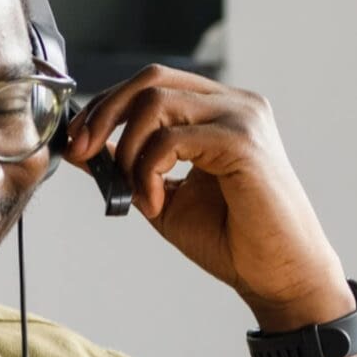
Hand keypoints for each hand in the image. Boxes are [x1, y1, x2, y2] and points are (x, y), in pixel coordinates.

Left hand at [63, 65, 351, 329]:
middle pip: (151, 79)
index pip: (152, 83)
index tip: (78, 143)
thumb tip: (80, 147)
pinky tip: (157, 203)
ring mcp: (242, 117)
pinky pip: (171, 139)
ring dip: (127, 149)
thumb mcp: (162, 195)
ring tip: (137, 192)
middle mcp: (234, 104)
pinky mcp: (243, 142)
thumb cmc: (231, 240)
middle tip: (81, 152)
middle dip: (103, 113)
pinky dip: (148, 170)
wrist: (279, 277)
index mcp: (219, 110)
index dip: (106, 106)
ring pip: (155, 102)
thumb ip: (128, 166)